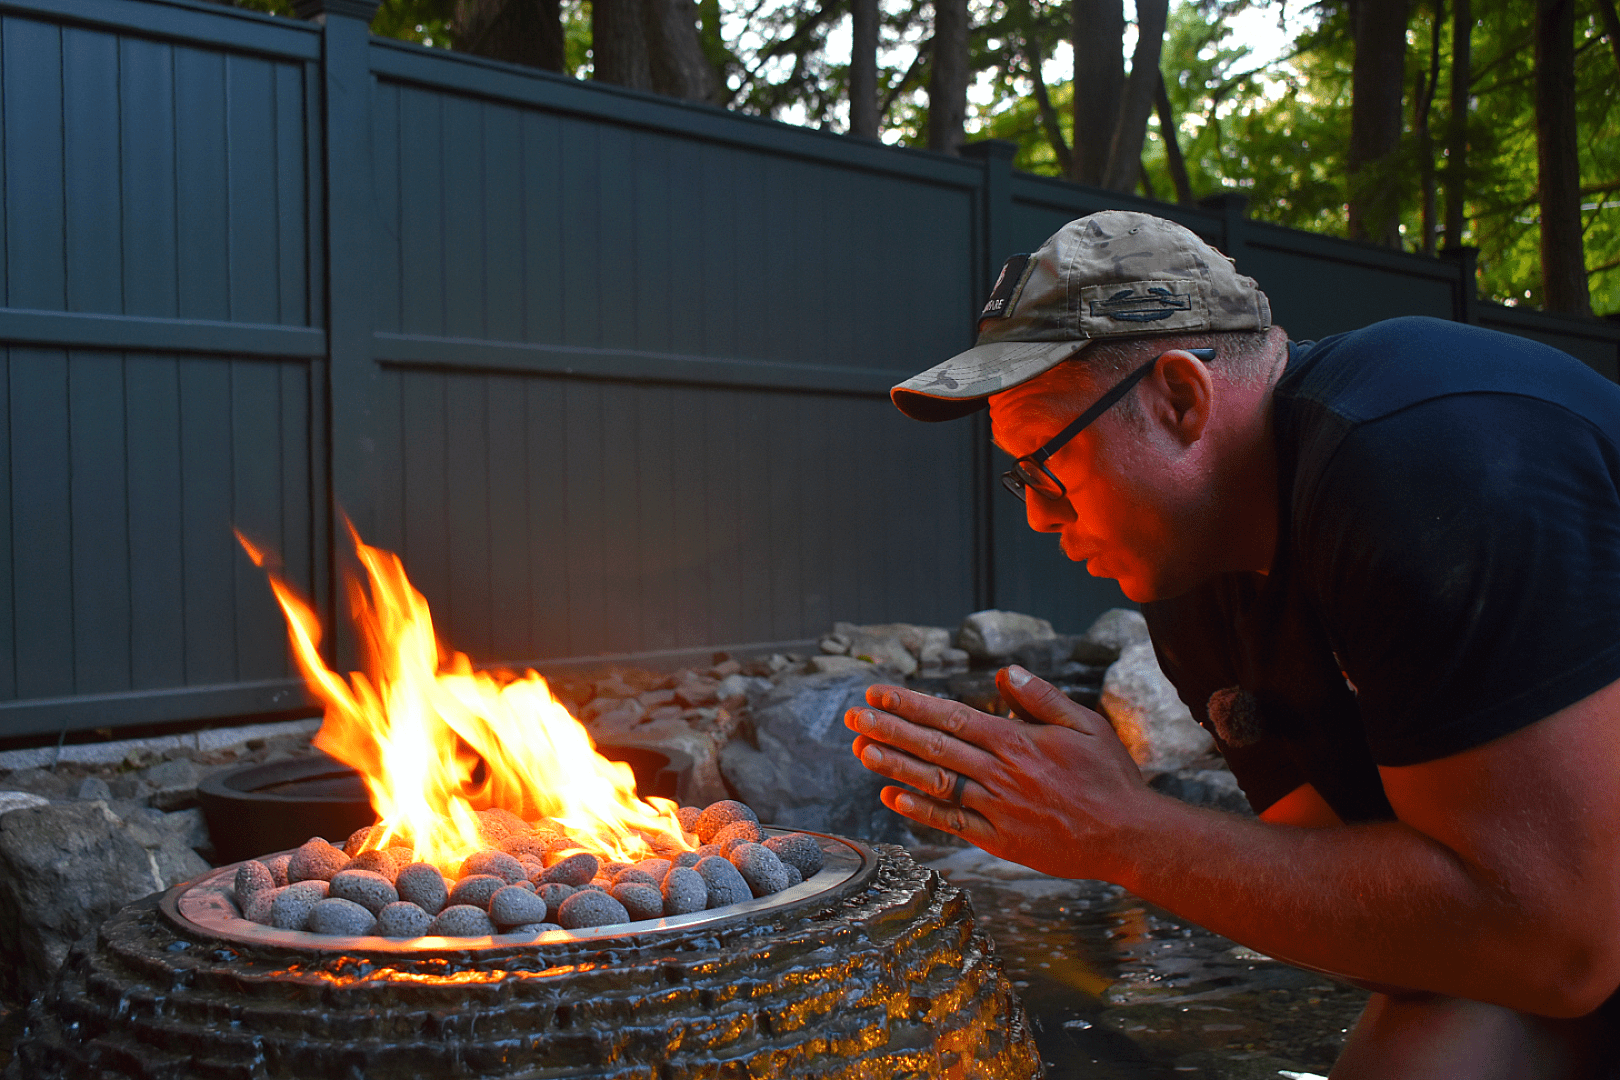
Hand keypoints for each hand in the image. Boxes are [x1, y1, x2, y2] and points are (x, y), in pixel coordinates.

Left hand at [844, 665, 1152, 878]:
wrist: (1129, 837)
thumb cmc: (1109, 777)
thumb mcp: (1085, 725)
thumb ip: (1042, 698)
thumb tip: (1006, 674)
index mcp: (1018, 741)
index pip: (951, 716)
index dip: (910, 705)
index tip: (878, 694)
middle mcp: (1001, 774)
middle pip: (934, 746)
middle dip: (889, 729)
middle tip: (853, 717)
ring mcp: (998, 809)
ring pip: (936, 781)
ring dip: (895, 765)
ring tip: (860, 750)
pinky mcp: (1000, 840)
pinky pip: (952, 822)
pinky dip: (920, 808)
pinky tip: (891, 796)